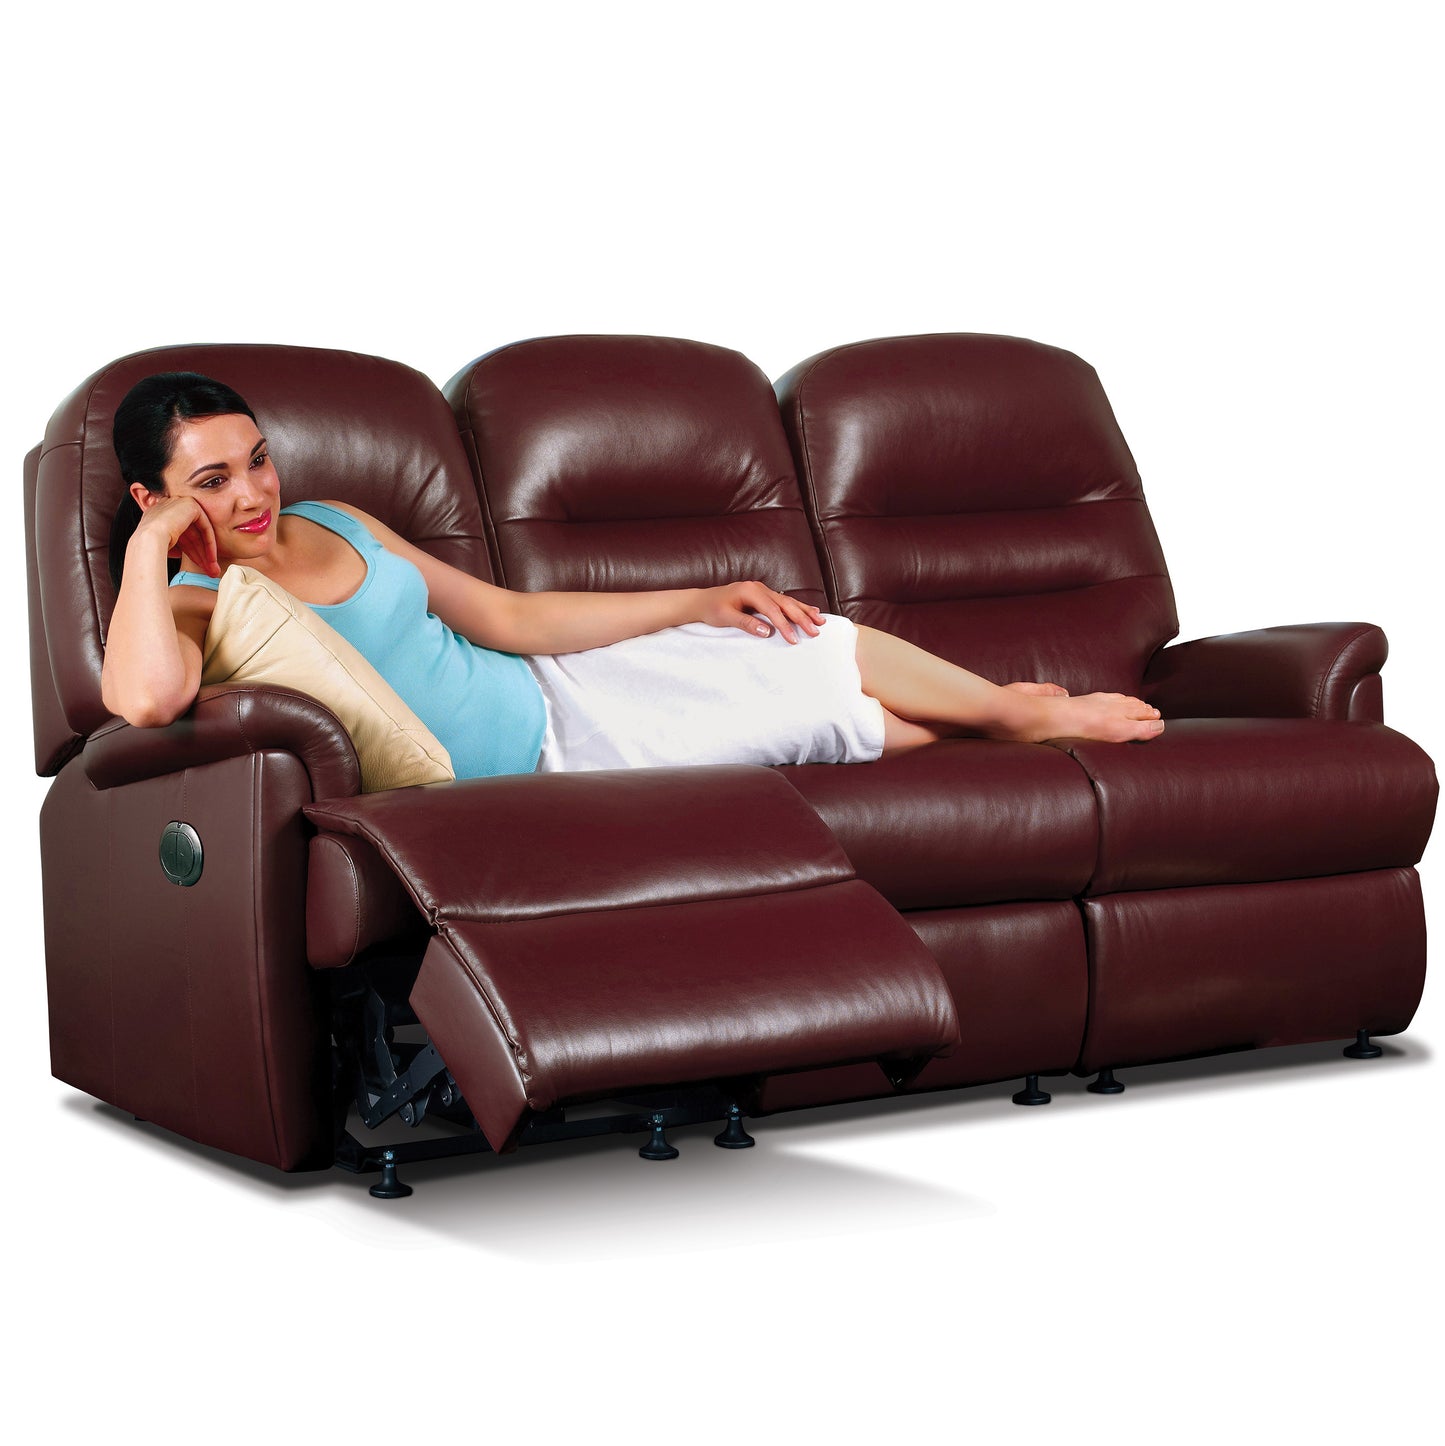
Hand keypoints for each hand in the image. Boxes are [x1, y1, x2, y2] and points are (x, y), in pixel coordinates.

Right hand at [132, 495, 219, 577]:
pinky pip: (205, 527)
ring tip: (212, 571)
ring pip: (198, 533)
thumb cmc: (150, 549)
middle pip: (191, 535)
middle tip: (209, 571)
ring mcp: (179, 503)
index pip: (179, 534)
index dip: (189, 552)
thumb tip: (179, 552)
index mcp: (156, 515)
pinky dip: (210, 544)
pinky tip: (212, 559)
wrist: (148, 540)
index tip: (197, 566)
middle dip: (201, 555)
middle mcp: (167, 506)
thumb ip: (173, 546)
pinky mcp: (190, 505)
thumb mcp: (163, 546)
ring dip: (207, 553)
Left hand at [698, 581, 824, 642]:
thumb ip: (746, 623)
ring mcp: (762, 590)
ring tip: (820, 621)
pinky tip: (810, 611)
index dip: (784, 625)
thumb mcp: (725, 617)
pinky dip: (798, 608)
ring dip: (804, 612)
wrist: (702, 601)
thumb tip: (766, 632)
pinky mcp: (763, 595)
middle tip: (815, 632)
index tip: (793, 639)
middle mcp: (759, 588)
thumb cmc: (712, 609)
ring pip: (788, 601)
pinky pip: (784, 601)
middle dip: (801, 618)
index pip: (772, 610)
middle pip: (785, 604)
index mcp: (750, 591)